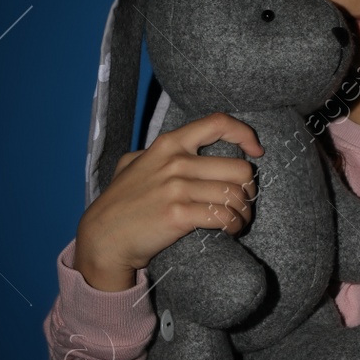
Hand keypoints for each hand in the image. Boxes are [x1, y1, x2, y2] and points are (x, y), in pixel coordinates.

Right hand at [76, 113, 263, 290]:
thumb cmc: (120, 202)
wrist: (103, 236)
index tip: (256, 151)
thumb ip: (157, 152)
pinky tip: (230, 231)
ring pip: (235, 195)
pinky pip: (223, 216)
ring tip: (238, 221)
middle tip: (243, 202)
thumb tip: (185, 147)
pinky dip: (234, 225)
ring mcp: (176, 188)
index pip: (217, 123)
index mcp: (169, 144)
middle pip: (239, 168)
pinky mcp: (178, 215)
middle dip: (249, 189)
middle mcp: (175, 161)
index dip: (245, 134)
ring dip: (244, 213)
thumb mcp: (132, 163)